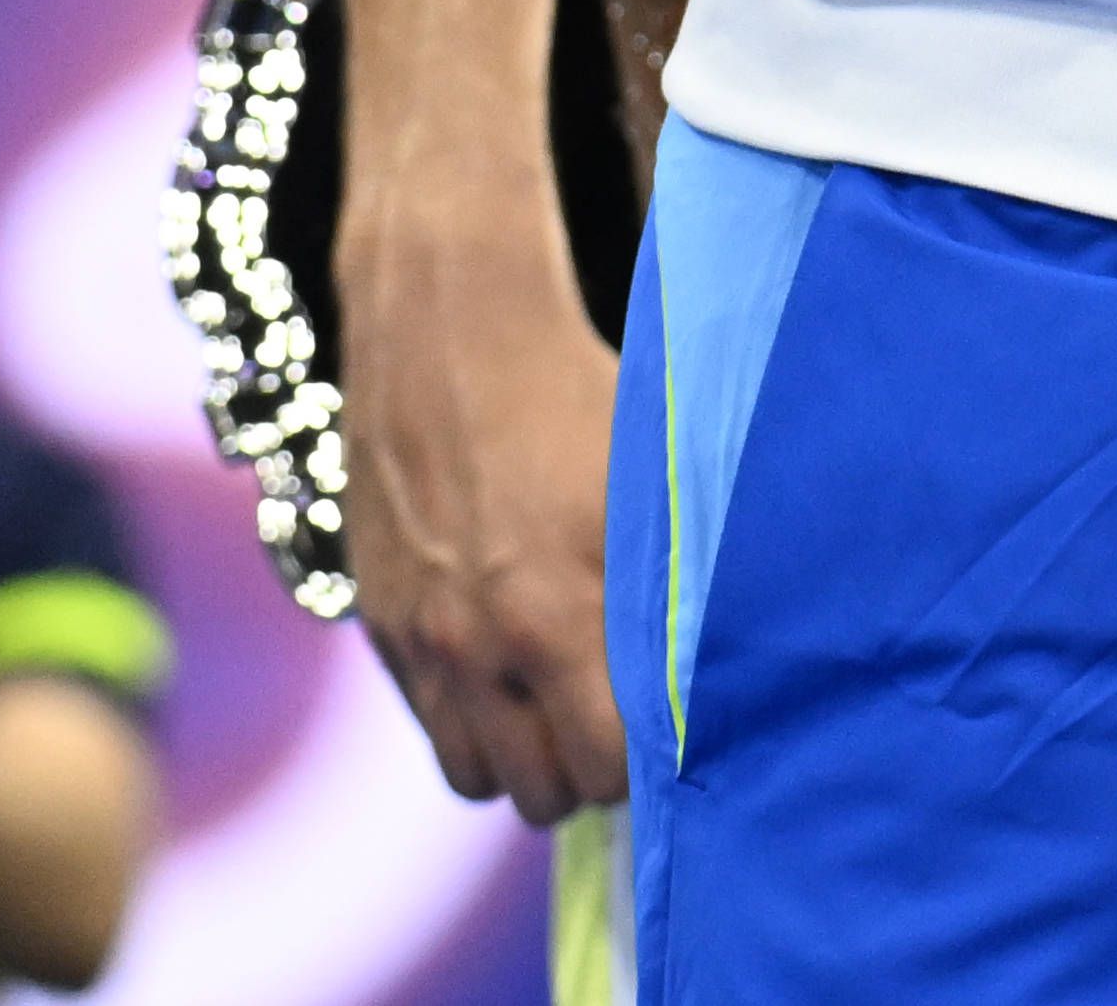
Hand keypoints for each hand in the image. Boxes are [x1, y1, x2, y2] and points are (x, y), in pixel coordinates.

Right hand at [335, 204, 627, 822]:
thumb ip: (680, 588)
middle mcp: (482, 645)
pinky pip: (426, 718)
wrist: (451, 324)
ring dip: (519, 752)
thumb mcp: (651, 484)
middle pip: (542, 792)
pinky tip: (497, 651)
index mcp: (560, 619)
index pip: (610, 772)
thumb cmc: (575, 395)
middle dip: (584, 763)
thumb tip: (736, 661)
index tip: (658, 715)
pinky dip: (464, 709)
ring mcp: (422, 636)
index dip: (643, 756)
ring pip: (476, 773)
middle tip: (608, 706)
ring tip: (551, 693)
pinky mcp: (380, 616)